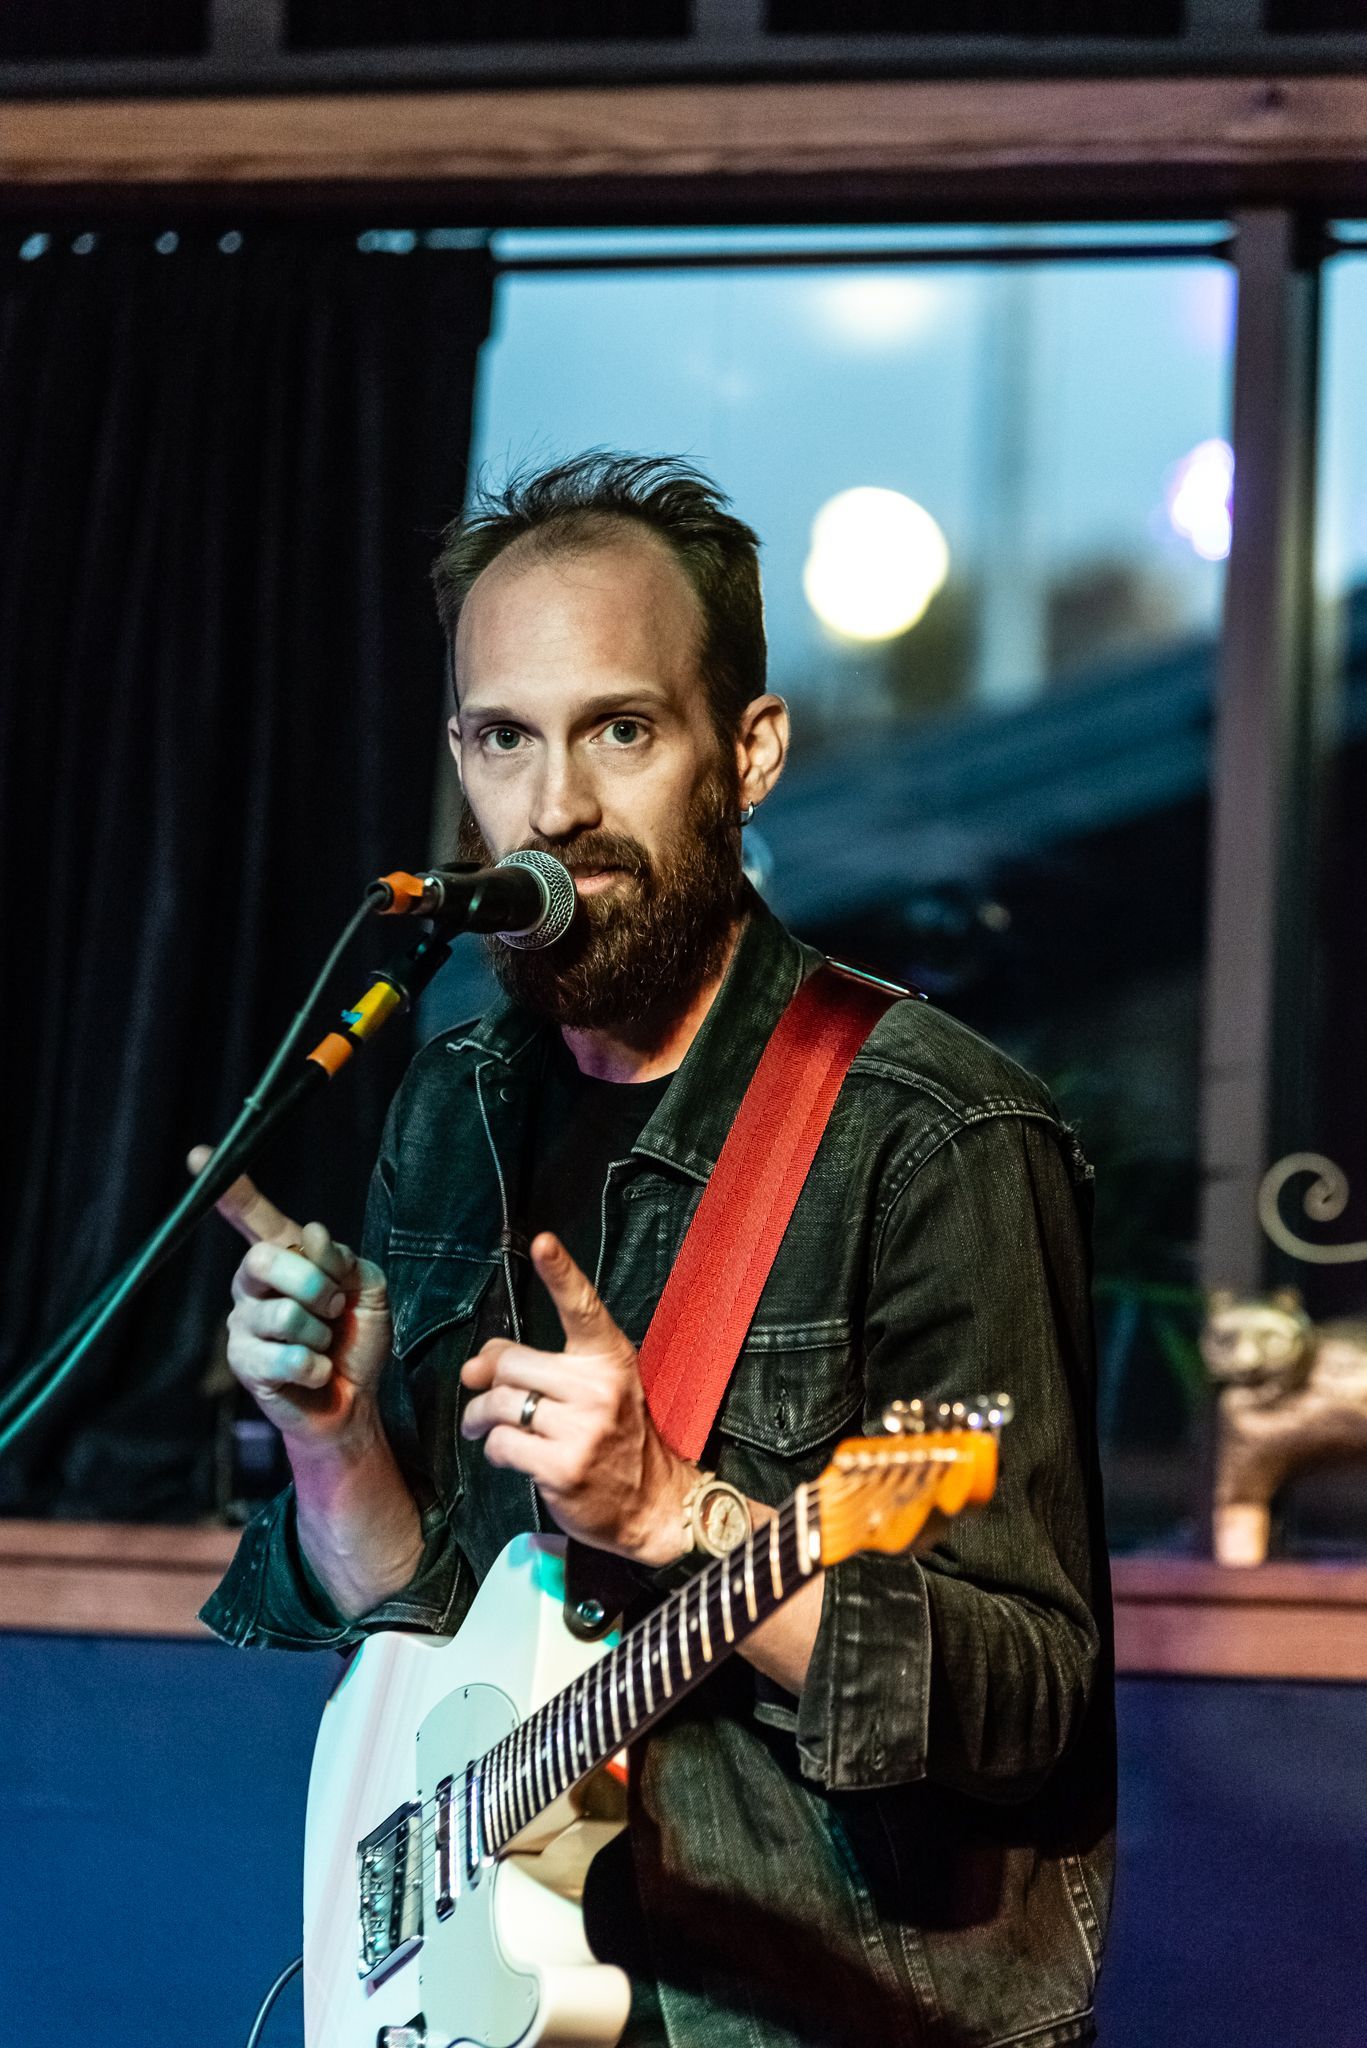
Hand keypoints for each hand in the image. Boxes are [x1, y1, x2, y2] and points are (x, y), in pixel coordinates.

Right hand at [188, 1144, 391, 1449]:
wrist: (354, 1398)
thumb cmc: (356, 1336)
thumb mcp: (366, 1287)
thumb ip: (341, 1259)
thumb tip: (313, 1235)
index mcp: (283, 1255)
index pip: (253, 1215)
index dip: (231, 1189)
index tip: (200, 1156)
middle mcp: (252, 1283)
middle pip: (266, 1259)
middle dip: (315, 1284)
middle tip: (335, 1308)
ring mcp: (243, 1322)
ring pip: (283, 1313)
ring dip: (322, 1333)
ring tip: (325, 1344)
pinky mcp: (243, 1363)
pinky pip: (286, 1357)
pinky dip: (316, 1366)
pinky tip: (315, 1371)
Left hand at [460, 1232, 691, 1565]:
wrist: (653, 1503)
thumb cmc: (616, 1437)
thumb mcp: (593, 1388)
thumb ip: (537, 1367)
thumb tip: (473, 1367)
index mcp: (609, 1357)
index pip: (582, 1307)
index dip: (560, 1272)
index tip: (542, 1242)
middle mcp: (598, 1387)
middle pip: (511, 1363)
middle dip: (487, 1380)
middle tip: (480, 1393)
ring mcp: (582, 1428)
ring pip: (500, 1404)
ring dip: (479, 1418)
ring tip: (481, 1427)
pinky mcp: (562, 1467)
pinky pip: (502, 1443)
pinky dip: (495, 1449)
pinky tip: (510, 1455)